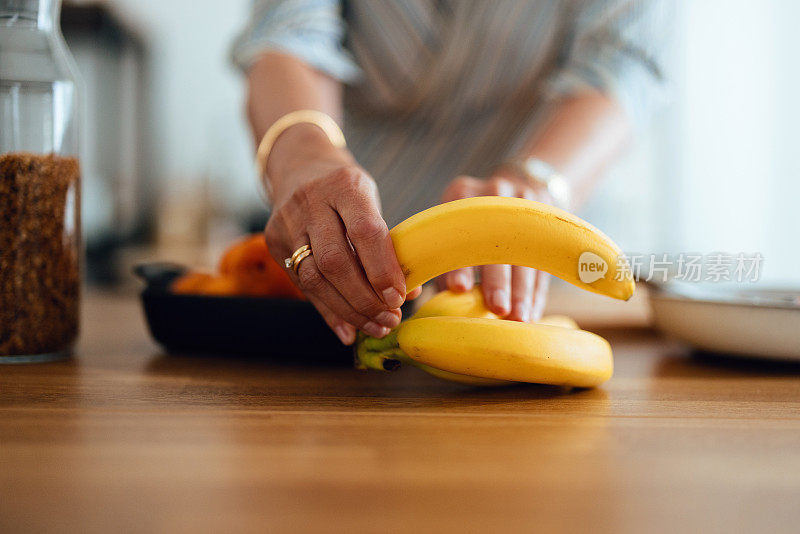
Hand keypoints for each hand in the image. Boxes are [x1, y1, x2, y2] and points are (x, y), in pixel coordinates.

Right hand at [264, 128, 413, 344]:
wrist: (300, 168)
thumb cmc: (348, 192)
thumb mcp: (371, 202)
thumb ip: (387, 244)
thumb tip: (410, 293)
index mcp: (345, 185)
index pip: (365, 231)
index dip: (383, 269)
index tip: (400, 298)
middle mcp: (311, 201)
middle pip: (334, 261)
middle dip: (365, 298)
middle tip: (390, 319)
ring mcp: (287, 222)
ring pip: (313, 278)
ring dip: (348, 311)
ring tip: (375, 326)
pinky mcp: (272, 241)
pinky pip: (302, 285)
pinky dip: (328, 312)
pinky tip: (348, 330)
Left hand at [438, 174, 551, 321]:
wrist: (521, 181)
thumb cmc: (474, 216)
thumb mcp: (455, 219)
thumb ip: (444, 257)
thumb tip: (439, 304)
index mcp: (461, 193)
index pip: (459, 231)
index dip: (459, 262)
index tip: (457, 288)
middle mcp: (495, 193)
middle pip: (498, 241)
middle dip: (498, 279)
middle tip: (497, 309)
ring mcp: (526, 203)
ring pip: (526, 252)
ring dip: (523, 291)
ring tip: (519, 319)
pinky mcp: (550, 217)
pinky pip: (544, 260)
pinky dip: (538, 290)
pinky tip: (532, 313)